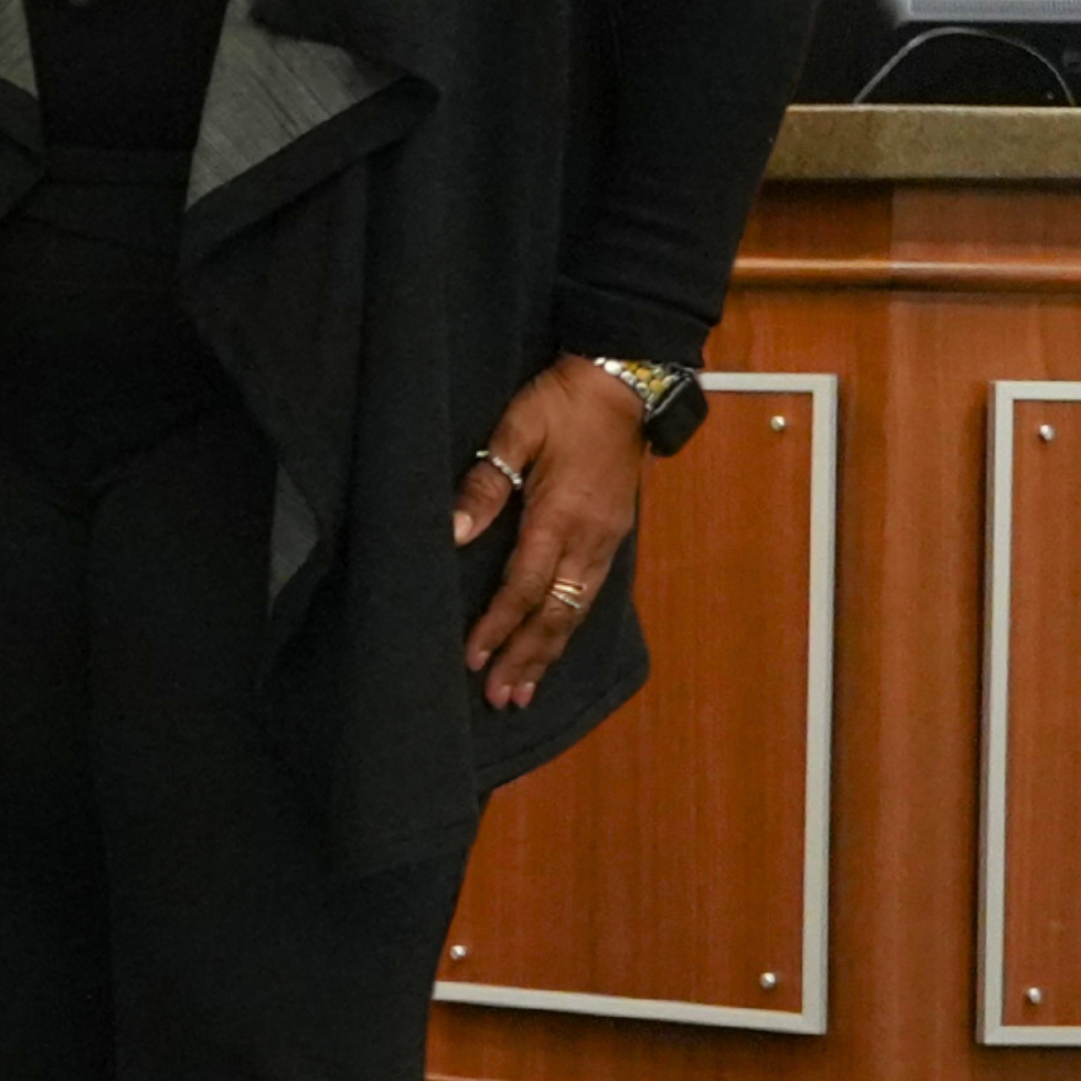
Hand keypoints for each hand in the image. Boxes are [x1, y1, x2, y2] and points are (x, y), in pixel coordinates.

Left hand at [457, 354, 652, 712]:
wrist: (627, 382)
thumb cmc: (563, 402)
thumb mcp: (516, 430)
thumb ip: (485, 484)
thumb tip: (454, 532)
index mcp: (559, 515)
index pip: (523, 585)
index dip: (497, 625)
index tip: (473, 659)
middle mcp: (589, 538)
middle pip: (555, 612)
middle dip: (526, 657)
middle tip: (500, 697)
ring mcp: (607, 540)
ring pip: (577, 609)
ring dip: (549, 651)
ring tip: (525, 689)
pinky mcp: (614, 535)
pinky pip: (591, 593)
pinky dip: (570, 626)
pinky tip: (555, 644)